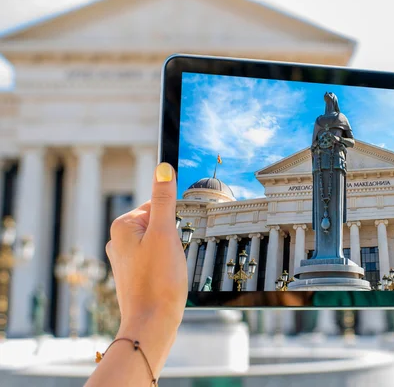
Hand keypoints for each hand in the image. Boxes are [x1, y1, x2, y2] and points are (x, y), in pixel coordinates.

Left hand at [105, 162, 186, 372]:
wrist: (152, 324)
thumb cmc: (158, 281)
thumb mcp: (165, 233)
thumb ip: (164, 199)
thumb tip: (163, 168)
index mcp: (122, 226)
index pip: (155, 204)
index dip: (172, 219)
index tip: (176, 236)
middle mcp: (119, 241)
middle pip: (158, 223)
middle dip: (173, 236)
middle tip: (174, 256)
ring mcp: (126, 260)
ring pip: (160, 242)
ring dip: (172, 252)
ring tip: (171, 270)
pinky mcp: (135, 276)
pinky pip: (157, 260)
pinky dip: (167, 266)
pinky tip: (168, 279)